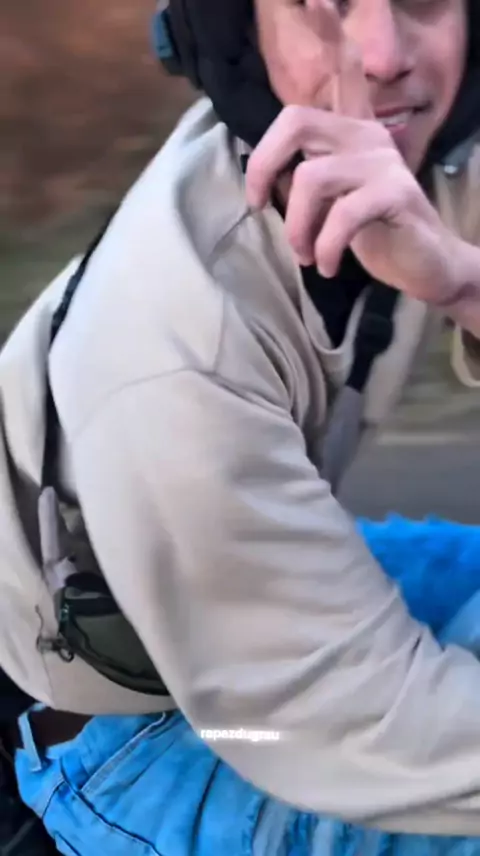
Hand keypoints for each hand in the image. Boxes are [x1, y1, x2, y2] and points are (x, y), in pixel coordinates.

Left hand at [245, 0, 461, 307]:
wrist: (425, 265)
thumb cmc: (374, 232)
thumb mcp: (332, 202)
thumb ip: (305, 177)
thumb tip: (264, 178)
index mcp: (353, 132)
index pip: (342, 71)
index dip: (329, 32)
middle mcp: (368, 135)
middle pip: (296, 121)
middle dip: (264, 166)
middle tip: (259, 204)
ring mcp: (384, 161)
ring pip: (311, 178)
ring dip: (297, 227)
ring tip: (305, 255)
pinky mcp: (396, 193)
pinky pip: (341, 216)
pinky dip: (325, 248)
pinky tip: (328, 266)